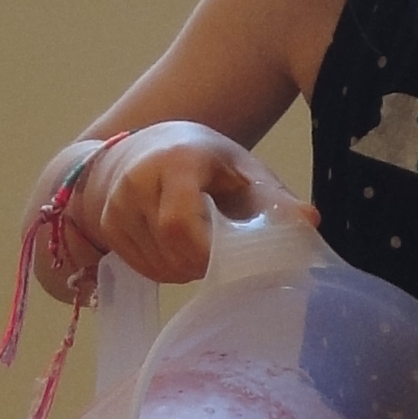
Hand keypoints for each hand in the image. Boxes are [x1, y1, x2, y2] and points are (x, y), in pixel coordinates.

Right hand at [66, 125, 313, 288]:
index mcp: (176, 162)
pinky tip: (178, 250)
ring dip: (184, 270)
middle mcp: (136, 180)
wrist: (151, 147)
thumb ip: (274, 200)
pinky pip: (140, 265)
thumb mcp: (245, 172)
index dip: (205, 253)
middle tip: (220, 256)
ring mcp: (115, 203)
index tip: (228, 257)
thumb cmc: (208, 162)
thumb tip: (310, 220)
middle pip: (168, 250)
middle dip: (199, 265)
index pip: (179, 224)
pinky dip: (165, 269)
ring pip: (155, 264)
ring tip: (200, 249)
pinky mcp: (107, 224)